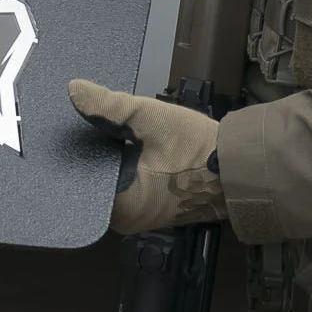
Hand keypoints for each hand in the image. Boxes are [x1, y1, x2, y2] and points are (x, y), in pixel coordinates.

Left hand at [68, 79, 224, 234]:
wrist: (238, 167)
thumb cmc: (200, 150)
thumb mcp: (152, 118)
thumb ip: (109, 105)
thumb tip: (74, 90)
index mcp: (119, 208)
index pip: (78, 176)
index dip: (74, 146)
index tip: (73, 124)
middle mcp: (123, 221)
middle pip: (91, 179)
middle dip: (92, 150)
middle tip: (93, 122)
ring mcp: (137, 217)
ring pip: (108, 180)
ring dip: (108, 156)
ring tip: (110, 131)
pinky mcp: (148, 208)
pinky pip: (124, 184)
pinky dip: (123, 164)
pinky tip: (127, 144)